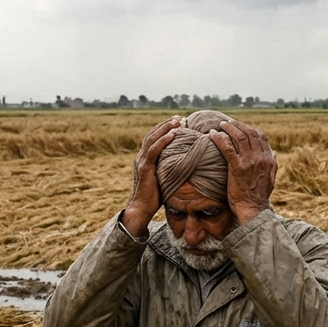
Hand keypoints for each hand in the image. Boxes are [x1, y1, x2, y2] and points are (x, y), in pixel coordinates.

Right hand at [121, 115, 182, 236]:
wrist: (141, 209)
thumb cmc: (155, 198)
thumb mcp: (163, 179)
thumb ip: (169, 170)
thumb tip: (186, 167)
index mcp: (144, 159)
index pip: (154, 138)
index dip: (165, 128)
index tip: (179, 122)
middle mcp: (141, 157)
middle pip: (153, 134)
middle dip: (167, 124)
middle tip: (180, 117)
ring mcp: (142, 161)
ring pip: (153, 139)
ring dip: (166, 128)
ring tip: (178, 121)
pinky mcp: (144, 168)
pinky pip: (154, 151)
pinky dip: (163, 141)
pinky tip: (173, 134)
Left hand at [208, 119, 276, 224]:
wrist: (253, 208)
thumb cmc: (259, 195)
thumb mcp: (271, 178)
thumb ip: (273, 164)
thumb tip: (274, 152)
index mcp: (268, 159)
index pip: (260, 137)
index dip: (249, 129)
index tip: (240, 127)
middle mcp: (260, 157)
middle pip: (249, 133)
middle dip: (238, 125)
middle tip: (227, 123)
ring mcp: (249, 162)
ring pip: (239, 137)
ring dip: (228, 128)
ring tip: (220, 125)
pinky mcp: (237, 167)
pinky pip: (227, 148)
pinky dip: (219, 138)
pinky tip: (212, 134)